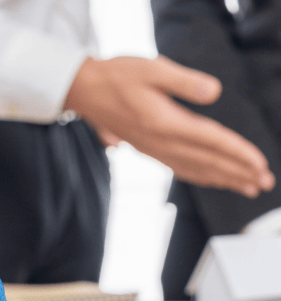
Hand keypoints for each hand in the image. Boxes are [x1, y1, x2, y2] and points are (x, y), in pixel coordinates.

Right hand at [65, 56, 274, 197]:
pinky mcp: (147, 149)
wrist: (83, 91)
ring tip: (245, 187)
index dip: (238, 153)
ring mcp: (152, 149)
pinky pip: (179, 168)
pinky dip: (199, 176)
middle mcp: (159, 142)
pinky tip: (210, 179)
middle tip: (263, 183)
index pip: (211, 141)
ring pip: (194, 169)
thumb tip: (213, 93)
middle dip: (238, 173)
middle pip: (206, 161)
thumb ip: (185, 81)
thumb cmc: (116, 77)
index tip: (260, 164)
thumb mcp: (153, 69)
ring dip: (222, 179)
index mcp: (164, 123)